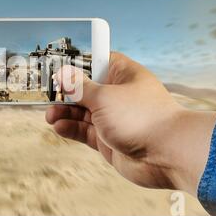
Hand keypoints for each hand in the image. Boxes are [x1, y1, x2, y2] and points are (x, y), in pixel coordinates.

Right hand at [46, 52, 215, 194]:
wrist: (167, 154)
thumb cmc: (142, 117)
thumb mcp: (104, 97)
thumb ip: (80, 87)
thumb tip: (63, 74)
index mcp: (121, 74)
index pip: (95, 60)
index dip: (75, 62)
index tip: (56, 65)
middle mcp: (116, 94)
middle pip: (84, 88)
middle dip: (65, 92)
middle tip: (47, 94)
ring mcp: (112, 117)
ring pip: (81, 111)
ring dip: (64, 112)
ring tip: (50, 115)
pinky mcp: (108, 138)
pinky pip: (84, 130)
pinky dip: (71, 128)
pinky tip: (59, 127)